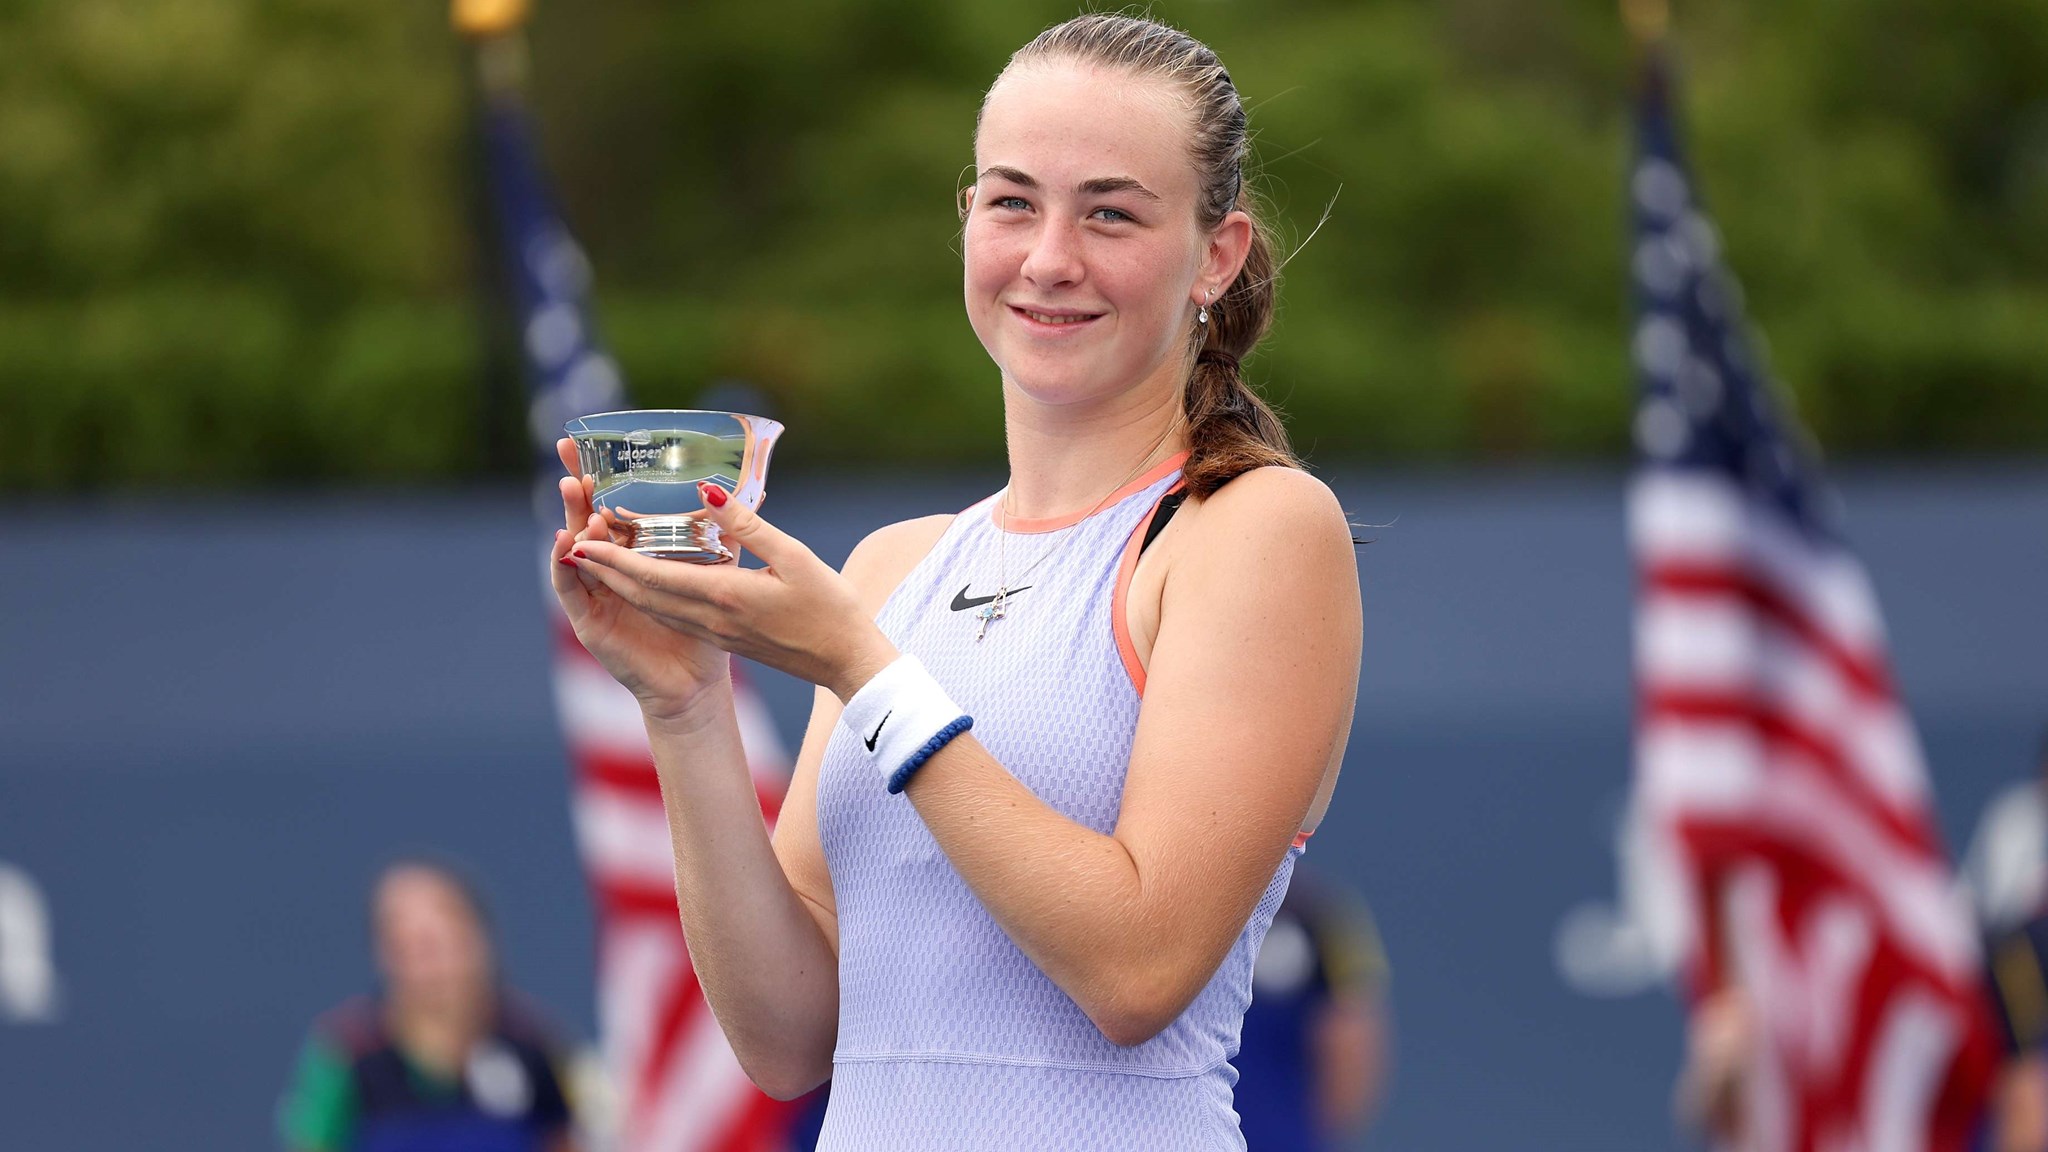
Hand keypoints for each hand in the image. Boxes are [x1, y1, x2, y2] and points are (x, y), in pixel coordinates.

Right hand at [550, 438, 731, 722]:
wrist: (695, 685)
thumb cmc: (707, 630)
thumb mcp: (720, 572)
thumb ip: (724, 533)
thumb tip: (735, 493)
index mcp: (639, 555)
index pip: (614, 506)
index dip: (602, 477)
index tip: (593, 442)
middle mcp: (612, 571)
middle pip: (587, 518)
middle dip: (576, 485)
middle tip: (566, 451)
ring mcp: (596, 594)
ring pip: (577, 548)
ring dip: (572, 517)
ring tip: (573, 488)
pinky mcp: (588, 621)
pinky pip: (570, 588)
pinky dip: (564, 564)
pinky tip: (565, 542)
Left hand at [555, 455, 898, 700]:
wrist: (846, 662)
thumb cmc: (830, 608)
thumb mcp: (794, 556)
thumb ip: (746, 525)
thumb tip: (707, 491)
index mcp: (723, 597)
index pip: (654, 576)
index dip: (613, 560)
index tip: (581, 540)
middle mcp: (710, 618)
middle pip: (643, 593)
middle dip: (605, 570)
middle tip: (574, 543)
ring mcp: (716, 632)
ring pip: (655, 606)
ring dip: (622, 585)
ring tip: (597, 559)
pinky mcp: (726, 639)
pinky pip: (675, 614)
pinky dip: (649, 596)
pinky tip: (644, 583)